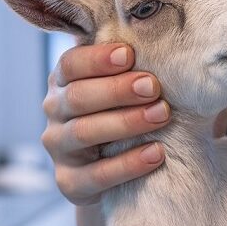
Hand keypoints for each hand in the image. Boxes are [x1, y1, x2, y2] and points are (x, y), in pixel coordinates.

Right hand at [42, 43, 170, 204]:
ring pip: (85, 133)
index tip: (129, 54)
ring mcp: (59, 148)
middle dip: (117, 90)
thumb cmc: (127, 111)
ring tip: (162, 115)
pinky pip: (96, 175)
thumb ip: (134, 66)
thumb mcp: (124, 86)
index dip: (97, 59)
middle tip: (153, 87)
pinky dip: (128, 164)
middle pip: (78, 97)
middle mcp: (54, 111)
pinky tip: (157, 153)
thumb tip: (172, 43)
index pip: (70, 64)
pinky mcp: (69, 182)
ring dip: (126, 123)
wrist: (115, 170)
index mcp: (64, 81)